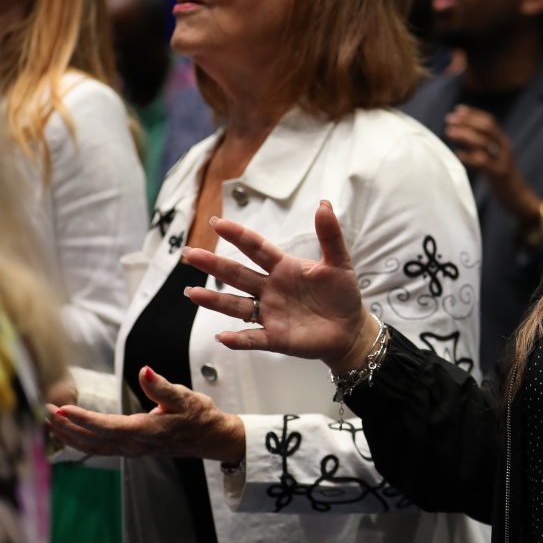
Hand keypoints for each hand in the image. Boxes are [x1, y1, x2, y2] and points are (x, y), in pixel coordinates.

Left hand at [46, 365, 243, 461]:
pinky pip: (100, 447)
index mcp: (146, 431)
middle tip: (46, 410)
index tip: (62, 409)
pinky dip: (82, 440)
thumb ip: (161, 386)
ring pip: (93, 446)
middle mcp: (135, 444)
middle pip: (93, 439)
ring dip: (70, 436)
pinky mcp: (132, 448)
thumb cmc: (199, 417)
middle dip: (67, 427)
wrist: (211, 438)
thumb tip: (144, 371)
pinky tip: (72, 433)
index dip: (83, 419)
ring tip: (50, 423)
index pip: (107, 426)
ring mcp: (132, 449)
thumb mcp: (184, 397)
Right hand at [180, 200, 380, 372]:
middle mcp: (270, 289)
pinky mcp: (276, 337)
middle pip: (238, 274)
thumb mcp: (339, 263)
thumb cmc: (342, 294)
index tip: (217, 222)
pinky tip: (223, 336)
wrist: (351, 328)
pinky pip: (253, 338)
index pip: (257, 249)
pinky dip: (239, 339)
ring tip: (193, 293)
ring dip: (215, 300)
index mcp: (283, 268)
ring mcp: (271, 313)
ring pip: (237, 305)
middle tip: (190, 254)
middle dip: (214, 265)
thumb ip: (330, 235)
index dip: (238, 236)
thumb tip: (324, 203)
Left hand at [445, 105, 540, 223]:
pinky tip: (457, 153)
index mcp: (503, 142)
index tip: (457, 109)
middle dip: (467, 121)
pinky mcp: (498, 174)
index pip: (489, 121)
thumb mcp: (492, 157)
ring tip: (449, 132)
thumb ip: (479, 146)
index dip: (473, 113)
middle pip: (487, 127)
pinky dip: (468, 157)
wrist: (518, 197)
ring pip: (484, 142)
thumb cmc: (500, 177)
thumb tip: (458, 134)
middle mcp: (504, 148)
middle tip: (449, 119)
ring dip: (465, 135)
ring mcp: (502, 160)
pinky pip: (482, 162)